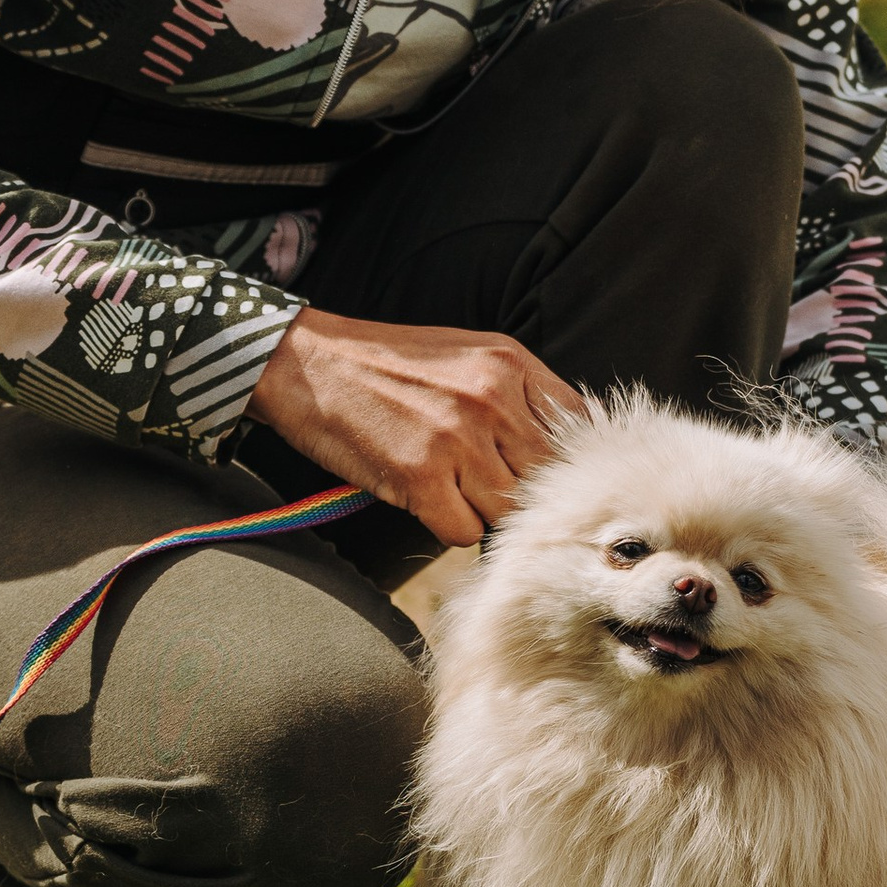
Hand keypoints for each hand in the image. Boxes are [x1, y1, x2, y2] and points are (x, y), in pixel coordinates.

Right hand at [247, 307, 580, 544]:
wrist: (308, 365)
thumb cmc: (387, 365)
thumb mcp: (467, 354)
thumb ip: (520, 392)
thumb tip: (566, 445)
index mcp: (509, 363)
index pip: (577, 426)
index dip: (567, 458)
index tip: (551, 474)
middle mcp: (491, 399)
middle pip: (546, 477)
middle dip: (525, 492)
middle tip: (490, 488)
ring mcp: (457, 440)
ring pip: (507, 510)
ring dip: (483, 511)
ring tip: (451, 488)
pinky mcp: (420, 478)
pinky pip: (464, 532)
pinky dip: (449, 526)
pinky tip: (427, 499)